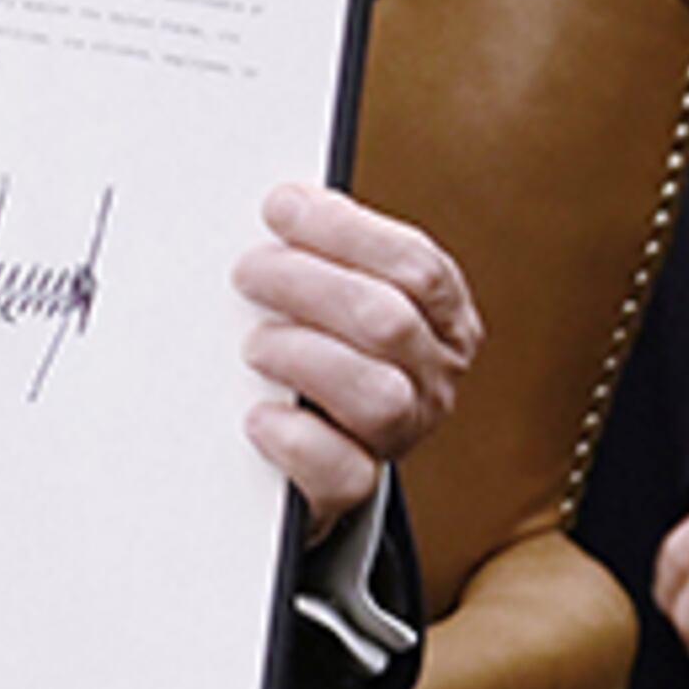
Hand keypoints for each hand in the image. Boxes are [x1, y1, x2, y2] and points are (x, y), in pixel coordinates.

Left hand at [232, 182, 481, 535]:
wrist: (302, 444)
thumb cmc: (315, 342)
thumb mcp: (332, 288)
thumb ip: (320, 248)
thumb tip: (279, 203)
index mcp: (439, 317)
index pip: (417, 266)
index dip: (344, 230)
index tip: (280, 208)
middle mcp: (431, 376)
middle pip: (390, 321)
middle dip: (308, 285)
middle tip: (248, 272)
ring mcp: (399, 433)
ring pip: (378, 395)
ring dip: (305, 357)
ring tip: (256, 346)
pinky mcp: (351, 485)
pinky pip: (342, 471)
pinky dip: (295, 438)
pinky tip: (259, 415)